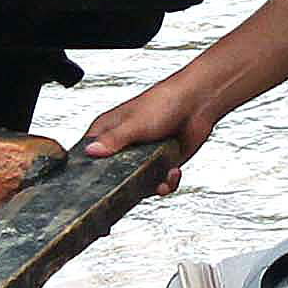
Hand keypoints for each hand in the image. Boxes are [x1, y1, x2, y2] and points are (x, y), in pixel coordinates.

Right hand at [80, 67, 219, 190]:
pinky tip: (173, 172)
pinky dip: (166, 183)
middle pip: (111, 176)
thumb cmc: (164, 101)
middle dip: (124, 184)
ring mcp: (141, 157)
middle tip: (134, 184)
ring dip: (150, 185)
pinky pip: (157, 184)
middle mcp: (123, 145)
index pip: (88, 155)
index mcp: (108, 131)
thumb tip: (90, 151)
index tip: (95, 184)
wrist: (198, 104)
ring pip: (135, 184)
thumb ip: (113, 140)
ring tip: (161, 176)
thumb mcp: (134, 123)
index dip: (89, 170)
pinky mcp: (160, 165)